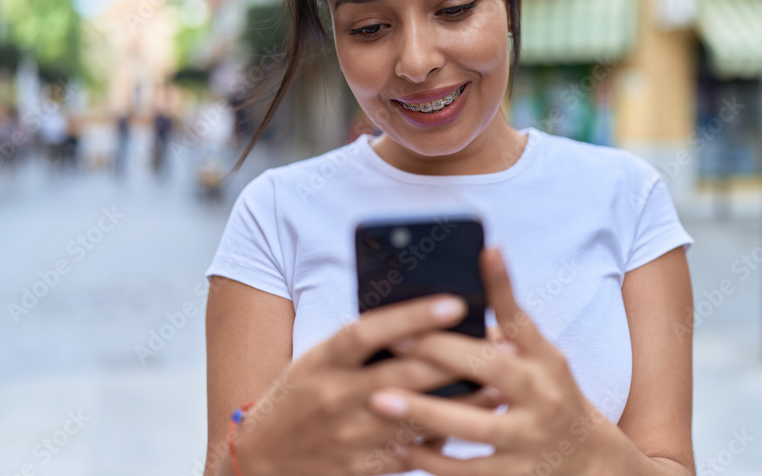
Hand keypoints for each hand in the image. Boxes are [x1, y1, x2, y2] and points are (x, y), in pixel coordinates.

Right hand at [234, 293, 502, 475]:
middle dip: (455, 359)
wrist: (262, 459)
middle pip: (404, 374)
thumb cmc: (300, 395)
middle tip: (500, 346)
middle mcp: (337, 396)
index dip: (413, 316)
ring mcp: (350, 436)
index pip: (370, 330)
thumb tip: (417, 319)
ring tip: (500, 387)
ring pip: (417, 417)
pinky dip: (442, 438)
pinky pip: (412, 453)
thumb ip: (361, 343)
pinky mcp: (362, 468)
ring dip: (462, 403)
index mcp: (323, 360)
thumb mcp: (317, 360)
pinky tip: (472, 427)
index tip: (455, 303)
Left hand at [366, 247, 621, 475]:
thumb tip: (467, 281)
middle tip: (397, 340)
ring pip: (472, 427)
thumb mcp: (539, 359)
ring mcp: (529, 440)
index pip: (520, 317)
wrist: (589, 463)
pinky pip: (468, 472)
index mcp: (544, 360)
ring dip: (425, 413)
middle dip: (441, 353)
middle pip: (491, 369)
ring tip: (381, 400)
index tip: (484, 251)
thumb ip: (506, 330)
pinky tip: (401, 447)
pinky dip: (433, 460)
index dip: (502, 285)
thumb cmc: (547, 396)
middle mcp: (542, 396)